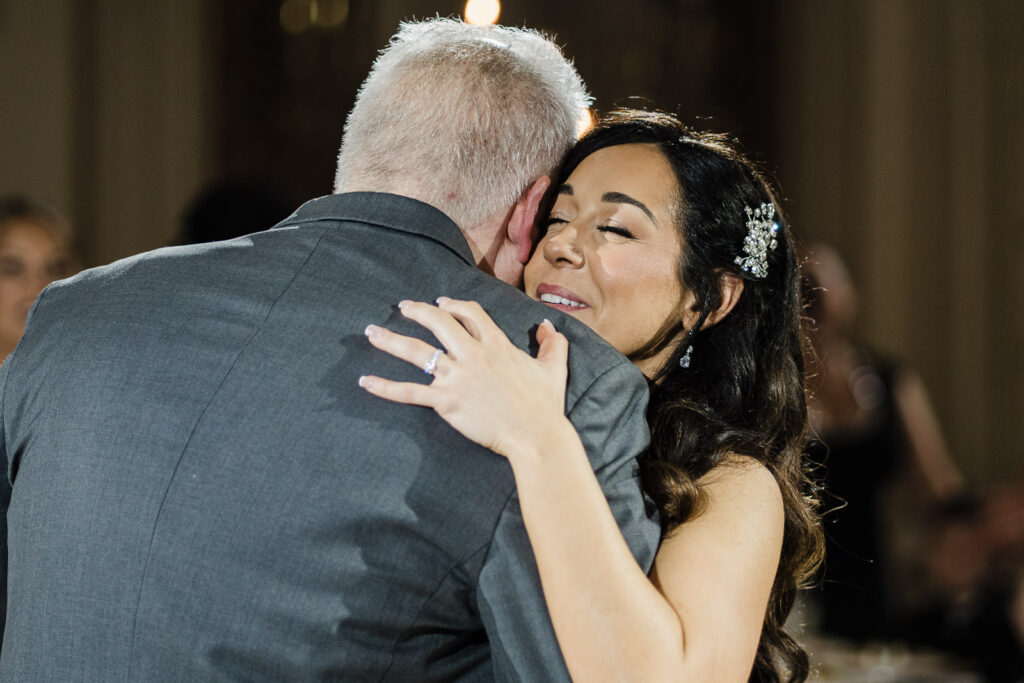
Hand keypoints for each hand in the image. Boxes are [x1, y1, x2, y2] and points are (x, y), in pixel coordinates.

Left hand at [359, 298, 571, 460]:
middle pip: (438, 322)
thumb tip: (548, 326)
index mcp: (496, 345)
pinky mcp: (446, 402)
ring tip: (371, 332)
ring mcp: (457, 377)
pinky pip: (409, 392)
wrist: (535, 435)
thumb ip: (552, 344)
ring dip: (390, 339)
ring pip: (417, 351)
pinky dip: (385, 387)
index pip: (471, 314)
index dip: (454, 305)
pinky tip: (365, 381)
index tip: (440, 302)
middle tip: (402, 307)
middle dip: (417, 311)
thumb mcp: (554, 369)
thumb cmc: (544, 405)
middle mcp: (473, 355)